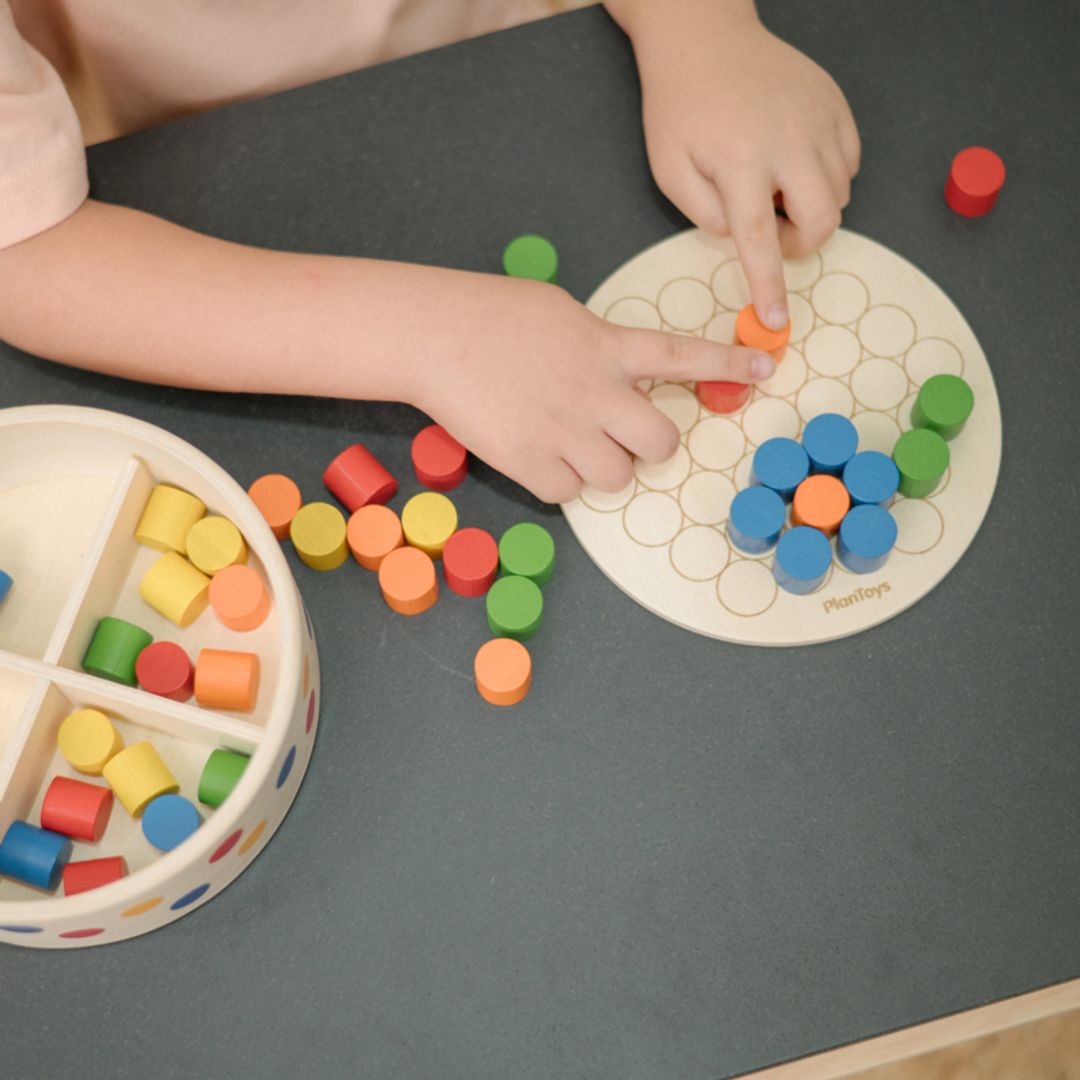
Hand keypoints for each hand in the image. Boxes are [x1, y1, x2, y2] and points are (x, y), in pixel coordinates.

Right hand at [410, 273, 774, 502]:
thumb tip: (620, 375)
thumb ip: (601, 345)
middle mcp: (596, 392)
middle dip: (651, 447)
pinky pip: (568, 493)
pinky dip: (558, 482)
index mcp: (606, 346)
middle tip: (623, 436)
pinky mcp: (529, 462)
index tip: (765, 369)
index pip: (683, 356)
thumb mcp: (561, 313)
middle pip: (661, 443)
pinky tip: (534, 452)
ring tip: (566, 441)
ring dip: (601, 466)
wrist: (432, 335)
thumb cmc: (490, 314)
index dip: (729, 364)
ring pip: (618, 477)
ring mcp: (564, 431)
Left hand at [624, 2, 859, 329]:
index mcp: (740, 159)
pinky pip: (850, 163)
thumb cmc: (680, 107)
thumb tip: (743, 238)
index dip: (769, 284)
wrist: (704, 38)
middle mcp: (789, 139)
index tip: (776, 322)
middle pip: (822, 220)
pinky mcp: (837, 104)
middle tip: (770, 229)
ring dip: (810, 207)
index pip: (759, 238)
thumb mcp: (670, 169)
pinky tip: (794, 161)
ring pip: (839, 194)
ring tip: (772, 183)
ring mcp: (820, 118)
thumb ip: (705, 214)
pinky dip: (828, 176)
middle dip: (801, 242)